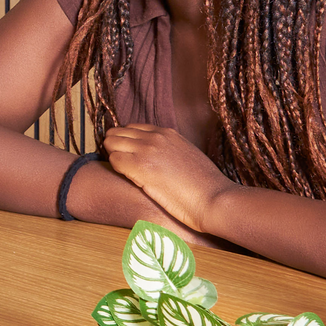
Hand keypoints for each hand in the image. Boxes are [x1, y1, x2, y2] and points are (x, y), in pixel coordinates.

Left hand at [101, 124, 234, 235]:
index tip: (129, 157)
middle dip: (115, 148)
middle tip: (123, 167)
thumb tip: (158, 157)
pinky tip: (130, 181)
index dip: (126, 143)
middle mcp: (155, 136)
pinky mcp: (141, 167)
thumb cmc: (204, 185)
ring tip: (126, 174)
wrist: (214, 198)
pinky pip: (114, 160)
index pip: (132, 128)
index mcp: (167, 133)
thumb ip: (169, 150)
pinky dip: (117, 170)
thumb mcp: (187, 155)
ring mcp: (147, 149)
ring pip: (111, 143)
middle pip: (117, 133)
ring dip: (114, 158)